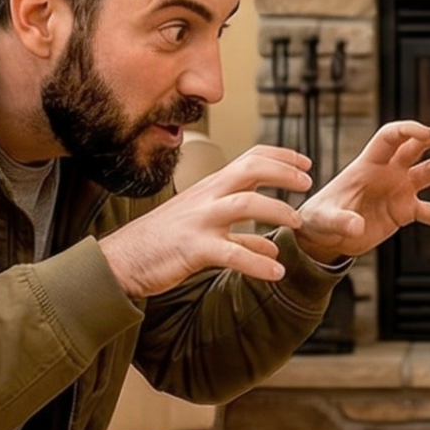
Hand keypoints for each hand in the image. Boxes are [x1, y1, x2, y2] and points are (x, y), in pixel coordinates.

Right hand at [98, 145, 311, 297]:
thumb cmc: (162, 244)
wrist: (121, 260)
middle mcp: (206, 197)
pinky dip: (258, 263)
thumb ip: (241, 238)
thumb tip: (272, 248)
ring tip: (298, 224)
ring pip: (246, 205)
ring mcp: (199, 221)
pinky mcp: (193, 249)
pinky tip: (277, 272)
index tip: (305, 162)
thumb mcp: (203, 231)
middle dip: (284, 171)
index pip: (250, 158)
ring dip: (278, 211)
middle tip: (308, 181)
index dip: (281, 156)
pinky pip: (232, 254)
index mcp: (209, 188)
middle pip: (251, 169)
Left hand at [293, 121, 429, 262]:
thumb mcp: (325, 220)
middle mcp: (388, 171)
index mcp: (368, 163)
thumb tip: (357, 227)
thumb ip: (341, 220)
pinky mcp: (404, 210)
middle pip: (419, 145)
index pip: (392, 136)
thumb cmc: (318, 219)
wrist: (324, 236)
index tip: (427, 135)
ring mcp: (399, 189)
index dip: (409, 130)